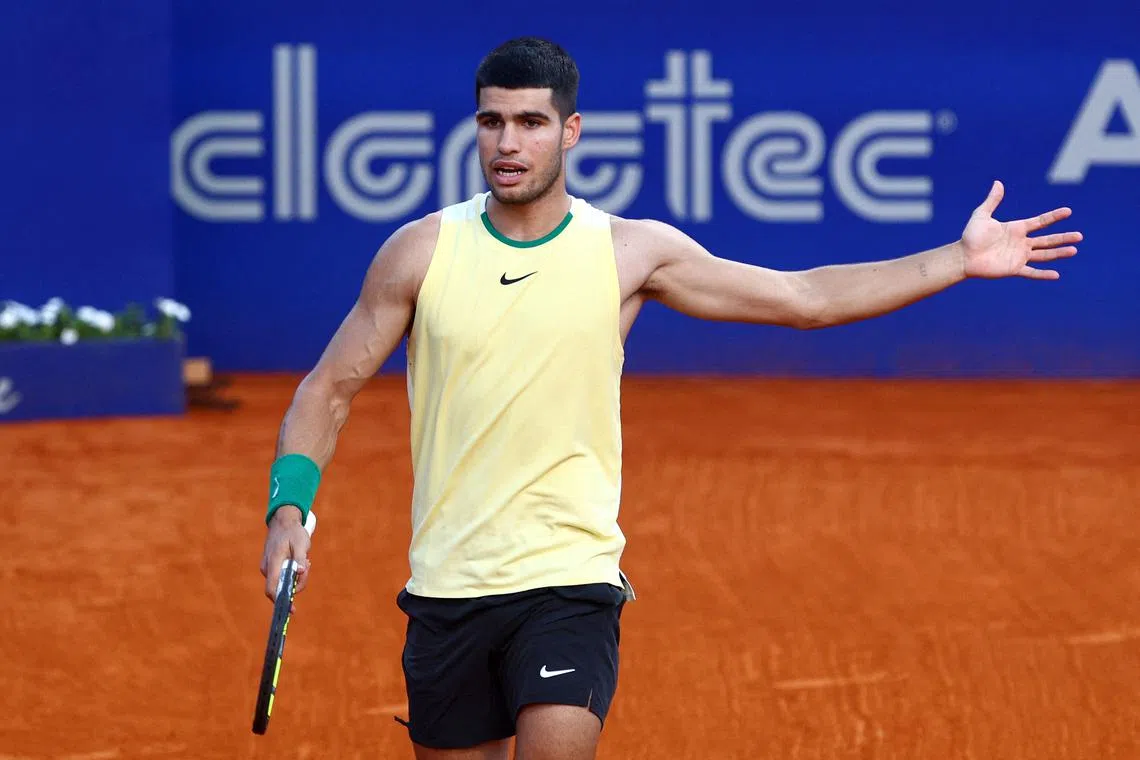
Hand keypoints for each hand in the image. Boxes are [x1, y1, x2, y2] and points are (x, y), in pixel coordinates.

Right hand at [259, 505, 311, 602]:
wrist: (283, 521)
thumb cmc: (293, 532)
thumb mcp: (301, 543)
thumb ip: (300, 558)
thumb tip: (299, 572)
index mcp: (273, 562)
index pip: (272, 589)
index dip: (281, 601)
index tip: (292, 609)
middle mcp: (267, 567)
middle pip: (281, 587)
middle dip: (297, 583)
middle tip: (307, 565)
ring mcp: (267, 567)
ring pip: (283, 582)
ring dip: (296, 576)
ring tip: (305, 560)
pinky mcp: (271, 566)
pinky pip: (282, 576)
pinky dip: (292, 573)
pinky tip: (300, 561)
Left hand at [960, 180, 1081, 279]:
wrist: (963, 256)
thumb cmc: (971, 236)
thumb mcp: (981, 215)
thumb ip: (992, 201)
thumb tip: (998, 183)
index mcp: (1016, 228)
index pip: (1040, 221)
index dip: (1053, 216)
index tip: (1068, 211)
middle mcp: (1021, 242)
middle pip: (1047, 239)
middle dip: (1063, 237)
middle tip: (1080, 236)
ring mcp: (1019, 256)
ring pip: (1044, 255)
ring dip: (1059, 253)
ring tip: (1074, 250)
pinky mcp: (1013, 269)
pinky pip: (1031, 272)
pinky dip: (1043, 274)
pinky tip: (1056, 275)